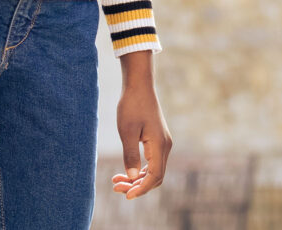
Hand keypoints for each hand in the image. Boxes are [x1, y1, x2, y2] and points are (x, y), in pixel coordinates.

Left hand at [109, 52, 172, 200]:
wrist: (139, 85)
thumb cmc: (131, 105)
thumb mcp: (127, 131)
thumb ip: (131, 155)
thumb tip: (134, 178)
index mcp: (159, 145)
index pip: (154, 176)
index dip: (141, 189)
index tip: (126, 196)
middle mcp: (165, 146)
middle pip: (155, 176)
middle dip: (137, 186)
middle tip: (116, 187)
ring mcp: (163, 143)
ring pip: (154, 170)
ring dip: (137, 179)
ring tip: (117, 181)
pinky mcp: (158, 139)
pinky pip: (152, 162)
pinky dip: (140, 170)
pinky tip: (125, 171)